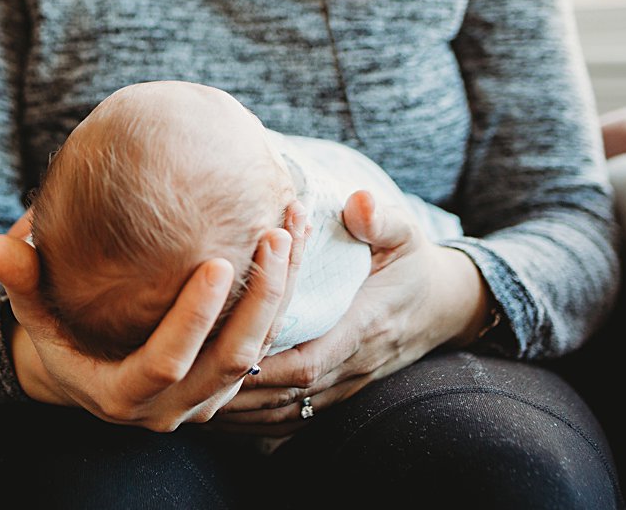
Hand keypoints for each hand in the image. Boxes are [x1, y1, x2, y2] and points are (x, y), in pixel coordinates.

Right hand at [0, 204, 308, 432]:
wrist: (85, 372)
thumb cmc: (56, 334)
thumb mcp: (31, 311)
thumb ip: (18, 279)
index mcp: (122, 394)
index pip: (166, 362)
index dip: (194, 319)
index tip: (217, 263)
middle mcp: (171, 406)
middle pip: (232, 360)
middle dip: (261, 296)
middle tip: (275, 232)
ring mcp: (206, 398)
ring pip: (262, 350)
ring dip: (283, 288)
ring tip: (293, 221)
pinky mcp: (229, 380)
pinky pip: (270, 340)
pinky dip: (285, 290)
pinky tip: (294, 234)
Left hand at [210, 191, 486, 435]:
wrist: (444, 305)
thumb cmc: (411, 262)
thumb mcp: (404, 233)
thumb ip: (380, 219)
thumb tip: (358, 204)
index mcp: (362, 326)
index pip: (308, 357)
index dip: (261, 360)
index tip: (214, 350)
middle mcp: (351, 365)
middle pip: (285, 393)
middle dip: (233, 389)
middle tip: (181, 377)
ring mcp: (344, 385)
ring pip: (284, 413)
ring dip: (237, 411)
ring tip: (185, 400)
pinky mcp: (336, 392)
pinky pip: (292, 420)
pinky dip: (253, 421)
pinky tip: (215, 413)